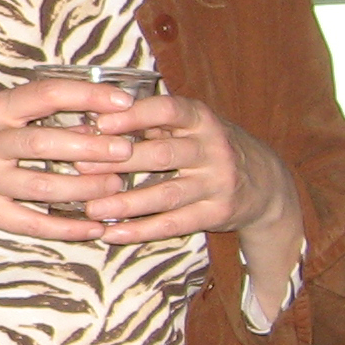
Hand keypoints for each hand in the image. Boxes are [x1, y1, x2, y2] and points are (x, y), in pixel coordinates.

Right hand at [0, 77, 151, 242]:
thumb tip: (87, 112)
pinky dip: (64, 228)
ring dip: (85, 190)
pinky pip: (29, 223)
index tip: (123, 101)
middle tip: (128, 150)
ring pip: (42, 187)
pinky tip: (93, 228)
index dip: (86, 95)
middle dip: (92, 148)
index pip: (45, 94)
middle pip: (45, 143)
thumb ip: (24, 114)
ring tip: (117, 188)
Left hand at [76, 91, 300, 246]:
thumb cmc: (206, 147)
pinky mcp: (218, 213)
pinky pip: (175, 224)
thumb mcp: (188, 125)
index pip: (168, 110)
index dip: (134, 116)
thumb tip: (89, 123)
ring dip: (126, 202)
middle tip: (79, 166)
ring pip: (166, 194)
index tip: (99, 122)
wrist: (265, 182)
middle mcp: (213, 148)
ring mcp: (218, 182)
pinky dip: (141, 231)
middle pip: (163, 155)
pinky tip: (112, 234)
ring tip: (91, 208)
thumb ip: (147, 123)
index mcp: (200, 118)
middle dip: (119, 162)